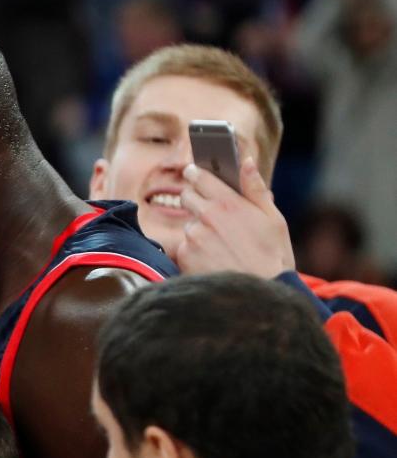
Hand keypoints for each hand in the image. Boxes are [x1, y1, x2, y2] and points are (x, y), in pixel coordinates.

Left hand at [176, 157, 294, 279]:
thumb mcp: (274, 220)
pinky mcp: (184, 256)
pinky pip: (184, 246)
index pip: (200, 177)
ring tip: (221, 246)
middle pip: (187, 196)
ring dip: (199, 230)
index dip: (196, 173)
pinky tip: (214, 260)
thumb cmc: (274, 257)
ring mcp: (193, 237)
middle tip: (212, 213)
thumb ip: (255, 189)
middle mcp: (206, 217)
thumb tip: (245, 162)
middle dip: (196, 200)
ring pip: (188, 224)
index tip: (194, 171)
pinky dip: (194, 251)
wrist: (262, 296)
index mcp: (229, 203)